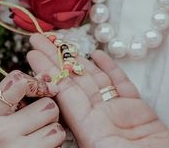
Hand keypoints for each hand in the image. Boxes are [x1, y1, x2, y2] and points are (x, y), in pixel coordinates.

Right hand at [0, 70, 65, 147]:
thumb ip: (15, 96)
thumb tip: (46, 75)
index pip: (17, 82)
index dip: (37, 82)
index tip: (45, 87)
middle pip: (46, 105)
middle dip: (48, 110)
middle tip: (39, 119)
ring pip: (56, 127)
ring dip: (53, 130)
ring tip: (39, 136)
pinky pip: (57, 145)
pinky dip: (54, 145)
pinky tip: (41, 147)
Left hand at [28, 34, 168, 147]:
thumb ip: (80, 127)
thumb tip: (53, 124)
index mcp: (87, 129)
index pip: (63, 93)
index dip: (48, 72)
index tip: (33, 53)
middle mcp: (98, 116)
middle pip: (73, 80)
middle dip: (55, 58)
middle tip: (37, 38)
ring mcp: (116, 108)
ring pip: (93, 77)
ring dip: (77, 58)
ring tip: (59, 40)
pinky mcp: (136, 105)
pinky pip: (119, 81)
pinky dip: (109, 66)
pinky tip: (96, 53)